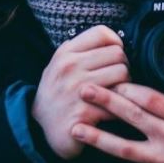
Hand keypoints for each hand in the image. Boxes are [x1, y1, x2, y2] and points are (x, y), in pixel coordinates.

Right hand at [32, 25, 130, 159]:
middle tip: (118, 79)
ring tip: (117, 94)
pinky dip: (120, 107)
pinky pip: (118, 101)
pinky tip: (112, 111)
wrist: (38, 129)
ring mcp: (77, 90)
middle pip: (118, 54)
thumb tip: (113, 39)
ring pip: (123, 75)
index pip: (102, 33)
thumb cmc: (57, 92)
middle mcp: (70, 67)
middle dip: (123, 66)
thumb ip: (80, 49)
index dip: (115, 43)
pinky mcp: (84, 113)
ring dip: (125, 86)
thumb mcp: (59, 64)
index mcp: (66, 53)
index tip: (113, 57)